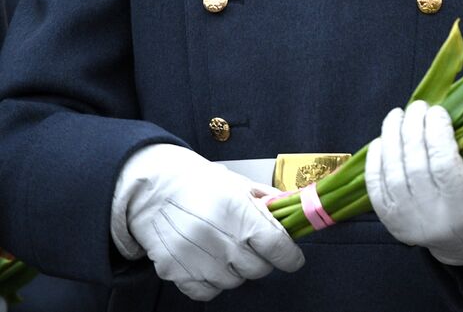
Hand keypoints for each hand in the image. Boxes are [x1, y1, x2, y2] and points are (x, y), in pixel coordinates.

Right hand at [111, 144, 303, 300]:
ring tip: (225, 249)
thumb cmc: (200, 183)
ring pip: (234, 282)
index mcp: (238, 212)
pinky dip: (212, 282)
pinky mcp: (175, 272)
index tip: (293, 258)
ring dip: (236, 270)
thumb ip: (269, 202)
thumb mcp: (239, 184)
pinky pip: (206, 292)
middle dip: (261, 259)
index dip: (290, 256)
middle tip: (252, 245)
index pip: (277, 246)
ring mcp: (195, 259)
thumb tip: (294, 214)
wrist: (154, 189)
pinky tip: (209, 262)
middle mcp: (218, 238)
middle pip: (257, 269)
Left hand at [366, 101, 462, 265]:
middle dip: (413, 129)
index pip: (443, 165)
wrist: (461, 247)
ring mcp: (405, 218)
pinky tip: (381, 140)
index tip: (438, 110)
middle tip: (418, 106)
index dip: (437, 134)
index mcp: (460, 208)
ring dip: (391, 138)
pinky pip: (375, 187)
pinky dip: (374, 161)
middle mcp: (429, 215)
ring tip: (397, 115)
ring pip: (392, 172)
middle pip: (414, 164)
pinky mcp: (389, 219)